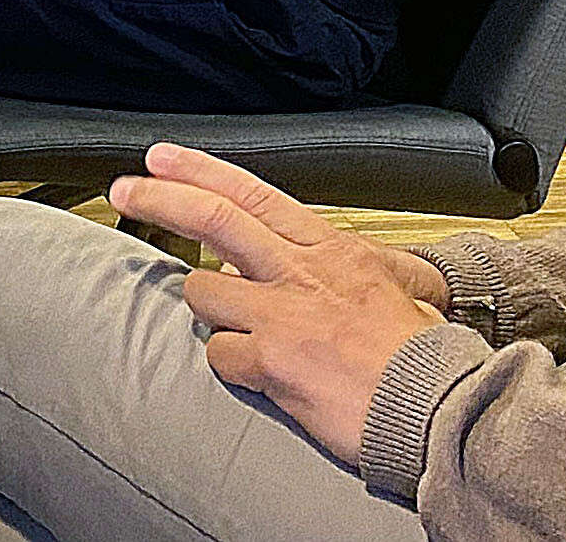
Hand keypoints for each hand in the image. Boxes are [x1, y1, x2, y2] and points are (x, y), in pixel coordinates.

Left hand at [109, 144, 450, 471]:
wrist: (440, 408)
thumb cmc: (422, 357)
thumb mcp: (397, 289)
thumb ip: (345, 268)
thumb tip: (303, 262)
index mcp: (331, 250)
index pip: (254, 194)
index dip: (201, 170)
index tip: (162, 157)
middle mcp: (301, 272)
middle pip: (213, 218)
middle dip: (160, 198)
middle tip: (125, 190)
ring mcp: (282, 314)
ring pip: (204, 291)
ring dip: (210, 309)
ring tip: (242, 330)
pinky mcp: (271, 360)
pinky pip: (219, 354)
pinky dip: (230, 364)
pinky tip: (259, 374)